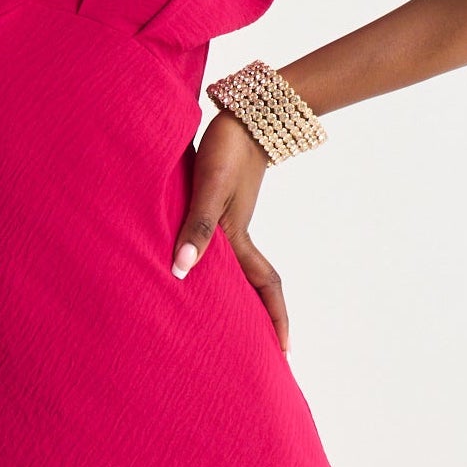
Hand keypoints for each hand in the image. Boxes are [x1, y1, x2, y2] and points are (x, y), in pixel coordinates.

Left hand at [171, 110, 288, 349]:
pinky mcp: (222, 207)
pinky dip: (216, 266)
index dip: (276, 319)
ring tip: (228, 319)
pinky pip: (220, 247)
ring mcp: (231, 222)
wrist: (242, 116)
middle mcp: (238, 236)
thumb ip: (195, 227)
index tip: (285, 351)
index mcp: (238, 239)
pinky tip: (199, 267)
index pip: (265, 287)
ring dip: (239, 293)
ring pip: (238, 268)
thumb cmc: (225, 150)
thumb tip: (181, 270)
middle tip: (259, 348)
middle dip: (261, 317)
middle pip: (256, 285)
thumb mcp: (208, 189)